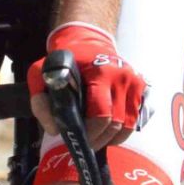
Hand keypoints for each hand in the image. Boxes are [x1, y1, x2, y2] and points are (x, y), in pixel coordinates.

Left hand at [27, 23, 145, 148]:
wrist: (89, 41)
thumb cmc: (66, 60)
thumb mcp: (42, 74)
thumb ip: (40, 101)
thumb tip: (54, 130)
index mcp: (101, 74)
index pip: (101, 116)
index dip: (91, 134)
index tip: (79, 140)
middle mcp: (122, 78)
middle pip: (117, 124)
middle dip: (101, 139)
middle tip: (87, 144)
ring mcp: (136, 82)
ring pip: (130, 124)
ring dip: (113, 137)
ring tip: (99, 138)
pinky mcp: (142, 87)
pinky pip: (137, 117)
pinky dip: (125, 128)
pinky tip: (111, 128)